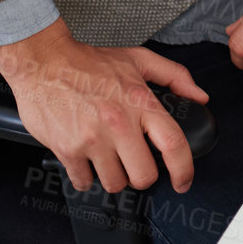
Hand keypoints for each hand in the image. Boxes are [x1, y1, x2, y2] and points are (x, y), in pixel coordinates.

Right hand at [0, 16, 209, 194]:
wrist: (44, 63)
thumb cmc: (89, 63)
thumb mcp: (137, 59)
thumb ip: (174, 76)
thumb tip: (199, 96)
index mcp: (139, 102)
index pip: (172, 143)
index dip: (183, 169)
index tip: (183, 181)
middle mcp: (119, 123)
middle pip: (143, 176)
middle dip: (141, 174)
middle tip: (134, 162)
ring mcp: (92, 139)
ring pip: (114, 184)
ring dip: (113, 175)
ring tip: (107, 155)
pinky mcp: (68, 151)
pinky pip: (84, 183)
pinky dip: (87, 177)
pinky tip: (86, 158)